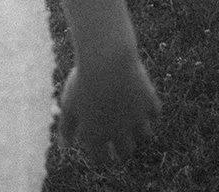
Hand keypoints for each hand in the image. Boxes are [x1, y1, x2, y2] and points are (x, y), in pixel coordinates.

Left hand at [57, 49, 159, 165]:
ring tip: (130, 117)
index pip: (101, 159)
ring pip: (145, 135)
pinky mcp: (150, 103)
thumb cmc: (83, 80)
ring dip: (138, 129)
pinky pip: (155, 113)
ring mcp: (137, 118)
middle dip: (122, 148)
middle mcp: (119, 132)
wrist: (106, 59)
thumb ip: (66, 128)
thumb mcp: (68, 104)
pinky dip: (149, 109)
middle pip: (126, 152)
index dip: (100, 155)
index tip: (101, 148)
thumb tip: (64, 147)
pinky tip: (140, 100)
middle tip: (119, 139)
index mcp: (96, 135)